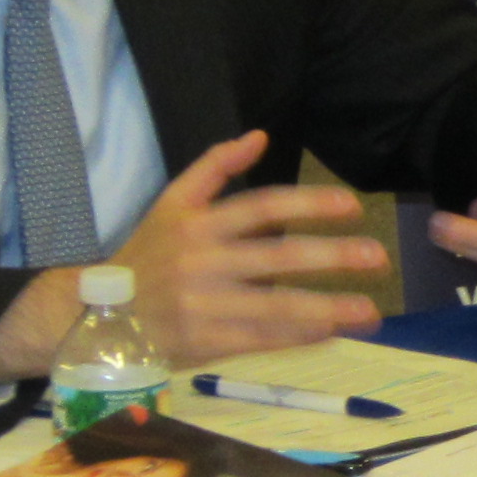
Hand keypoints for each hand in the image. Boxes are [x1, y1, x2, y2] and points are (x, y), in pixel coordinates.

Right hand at [0, 128, 388, 379]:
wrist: (99, 314)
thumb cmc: (147, 256)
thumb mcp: (171, 203)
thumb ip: (214, 167)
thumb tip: (259, 135)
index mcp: (197, 222)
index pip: (262, 206)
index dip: (308, 203)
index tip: (350, 204)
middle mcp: (202, 261)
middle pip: (278, 256)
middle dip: (332, 256)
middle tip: (377, 257)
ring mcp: (203, 304)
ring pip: (275, 305)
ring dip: (327, 308)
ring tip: (369, 310)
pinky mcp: (204, 342)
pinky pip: (260, 339)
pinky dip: (298, 336)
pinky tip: (332, 332)